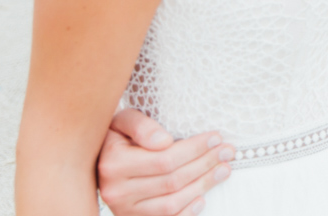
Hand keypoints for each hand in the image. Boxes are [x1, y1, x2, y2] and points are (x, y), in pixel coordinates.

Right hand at [97, 109, 233, 215]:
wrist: (99, 160)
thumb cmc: (118, 136)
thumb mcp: (123, 120)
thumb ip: (141, 126)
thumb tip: (164, 142)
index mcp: (113, 164)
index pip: (164, 159)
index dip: (195, 149)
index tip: (216, 137)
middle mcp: (115, 191)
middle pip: (171, 181)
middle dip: (205, 165)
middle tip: (228, 151)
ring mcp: (124, 210)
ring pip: (171, 203)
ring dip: (202, 186)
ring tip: (223, 169)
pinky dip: (187, 211)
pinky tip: (202, 197)